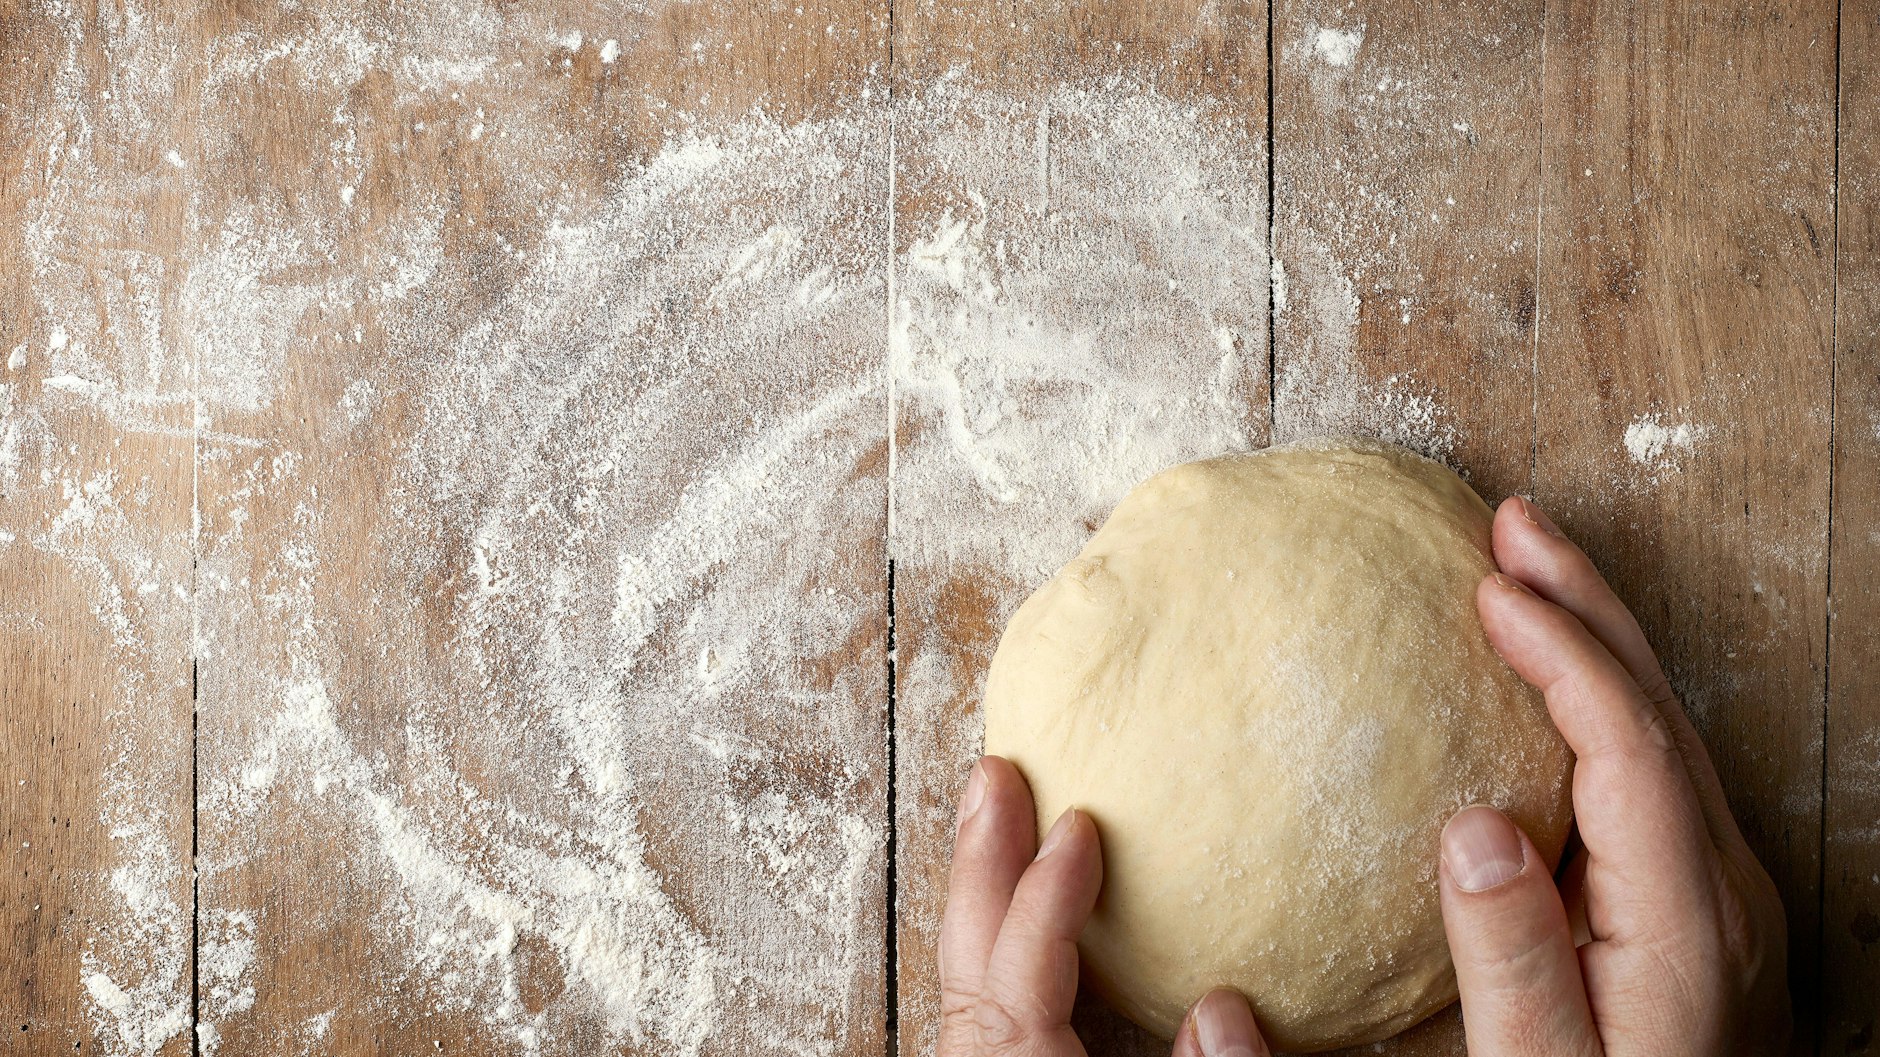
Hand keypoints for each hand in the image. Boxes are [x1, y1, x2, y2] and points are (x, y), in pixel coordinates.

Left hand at [937, 755, 1272, 1055]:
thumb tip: (1222, 1006)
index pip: (1019, 976)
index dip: (1045, 898)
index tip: (1078, 826)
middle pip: (971, 956)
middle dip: (982, 861)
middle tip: (994, 776)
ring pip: (972, 970)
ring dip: (988, 887)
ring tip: (1000, 808)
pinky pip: (991, 991)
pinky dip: (1002, 931)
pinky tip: (1024, 890)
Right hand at [1442, 496, 1789, 1054]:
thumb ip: (1514, 965)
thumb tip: (1472, 824)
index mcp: (1687, 921)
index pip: (1628, 746)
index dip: (1562, 653)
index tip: (1486, 590)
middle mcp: (1718, 889)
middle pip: (1658, 709)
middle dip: (1584, 604)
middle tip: (1510, 522)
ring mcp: (1711, 894)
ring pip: (1656, 727)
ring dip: (1590, 636)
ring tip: (1522, 568)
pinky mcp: (1686, 905)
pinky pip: (1641, 764)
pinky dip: (1592, 697)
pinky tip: (1547, 683)